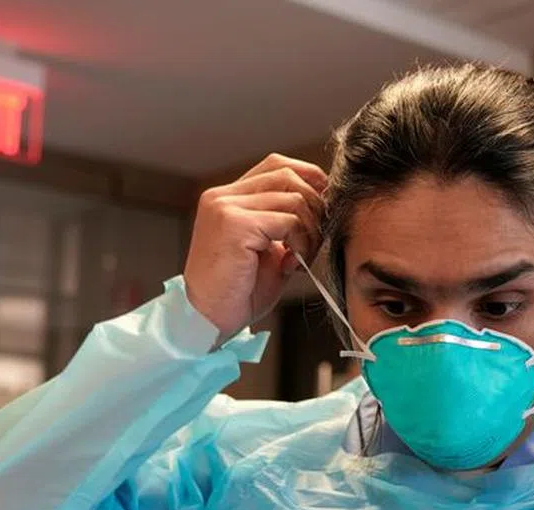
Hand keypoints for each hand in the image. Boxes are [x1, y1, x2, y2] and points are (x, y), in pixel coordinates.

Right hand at [184, 153, 327, 342]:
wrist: (209, 320)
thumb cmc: (239, 291)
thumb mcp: (269, 249)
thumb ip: (288, 223)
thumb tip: (325, 203)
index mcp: (228, 198)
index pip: (276, 166)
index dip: (308, 178)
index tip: (325, 206)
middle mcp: (223, 196)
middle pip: (289, 175)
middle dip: (315, 208)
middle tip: (313, 243)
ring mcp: (226, 207)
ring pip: (294, 198)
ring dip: (310, 232)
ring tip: (299, 259)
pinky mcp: (235, 225)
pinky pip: (288, 221)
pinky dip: (300, 244)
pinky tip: (290, 266)